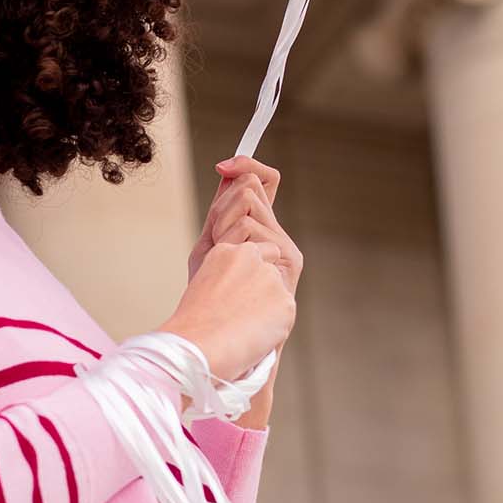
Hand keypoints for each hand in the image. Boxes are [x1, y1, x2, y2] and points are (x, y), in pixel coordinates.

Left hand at [190, 158, 301, 294]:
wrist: (222, 338)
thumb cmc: (212, 297)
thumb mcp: (211, 246)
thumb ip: (220, 212)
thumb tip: (226, 172)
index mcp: (261, 230)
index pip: (265, 180)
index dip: (247, 164)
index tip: (222, 168)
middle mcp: (277, 235)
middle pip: (250, 186)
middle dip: (221, 207)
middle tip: (216, 242)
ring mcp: (285, 248)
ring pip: (247, 202)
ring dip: (222, 227)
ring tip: (222, 262)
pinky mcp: (291, 260)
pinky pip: (250, 227)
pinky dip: (229, 240)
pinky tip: (231, 270)